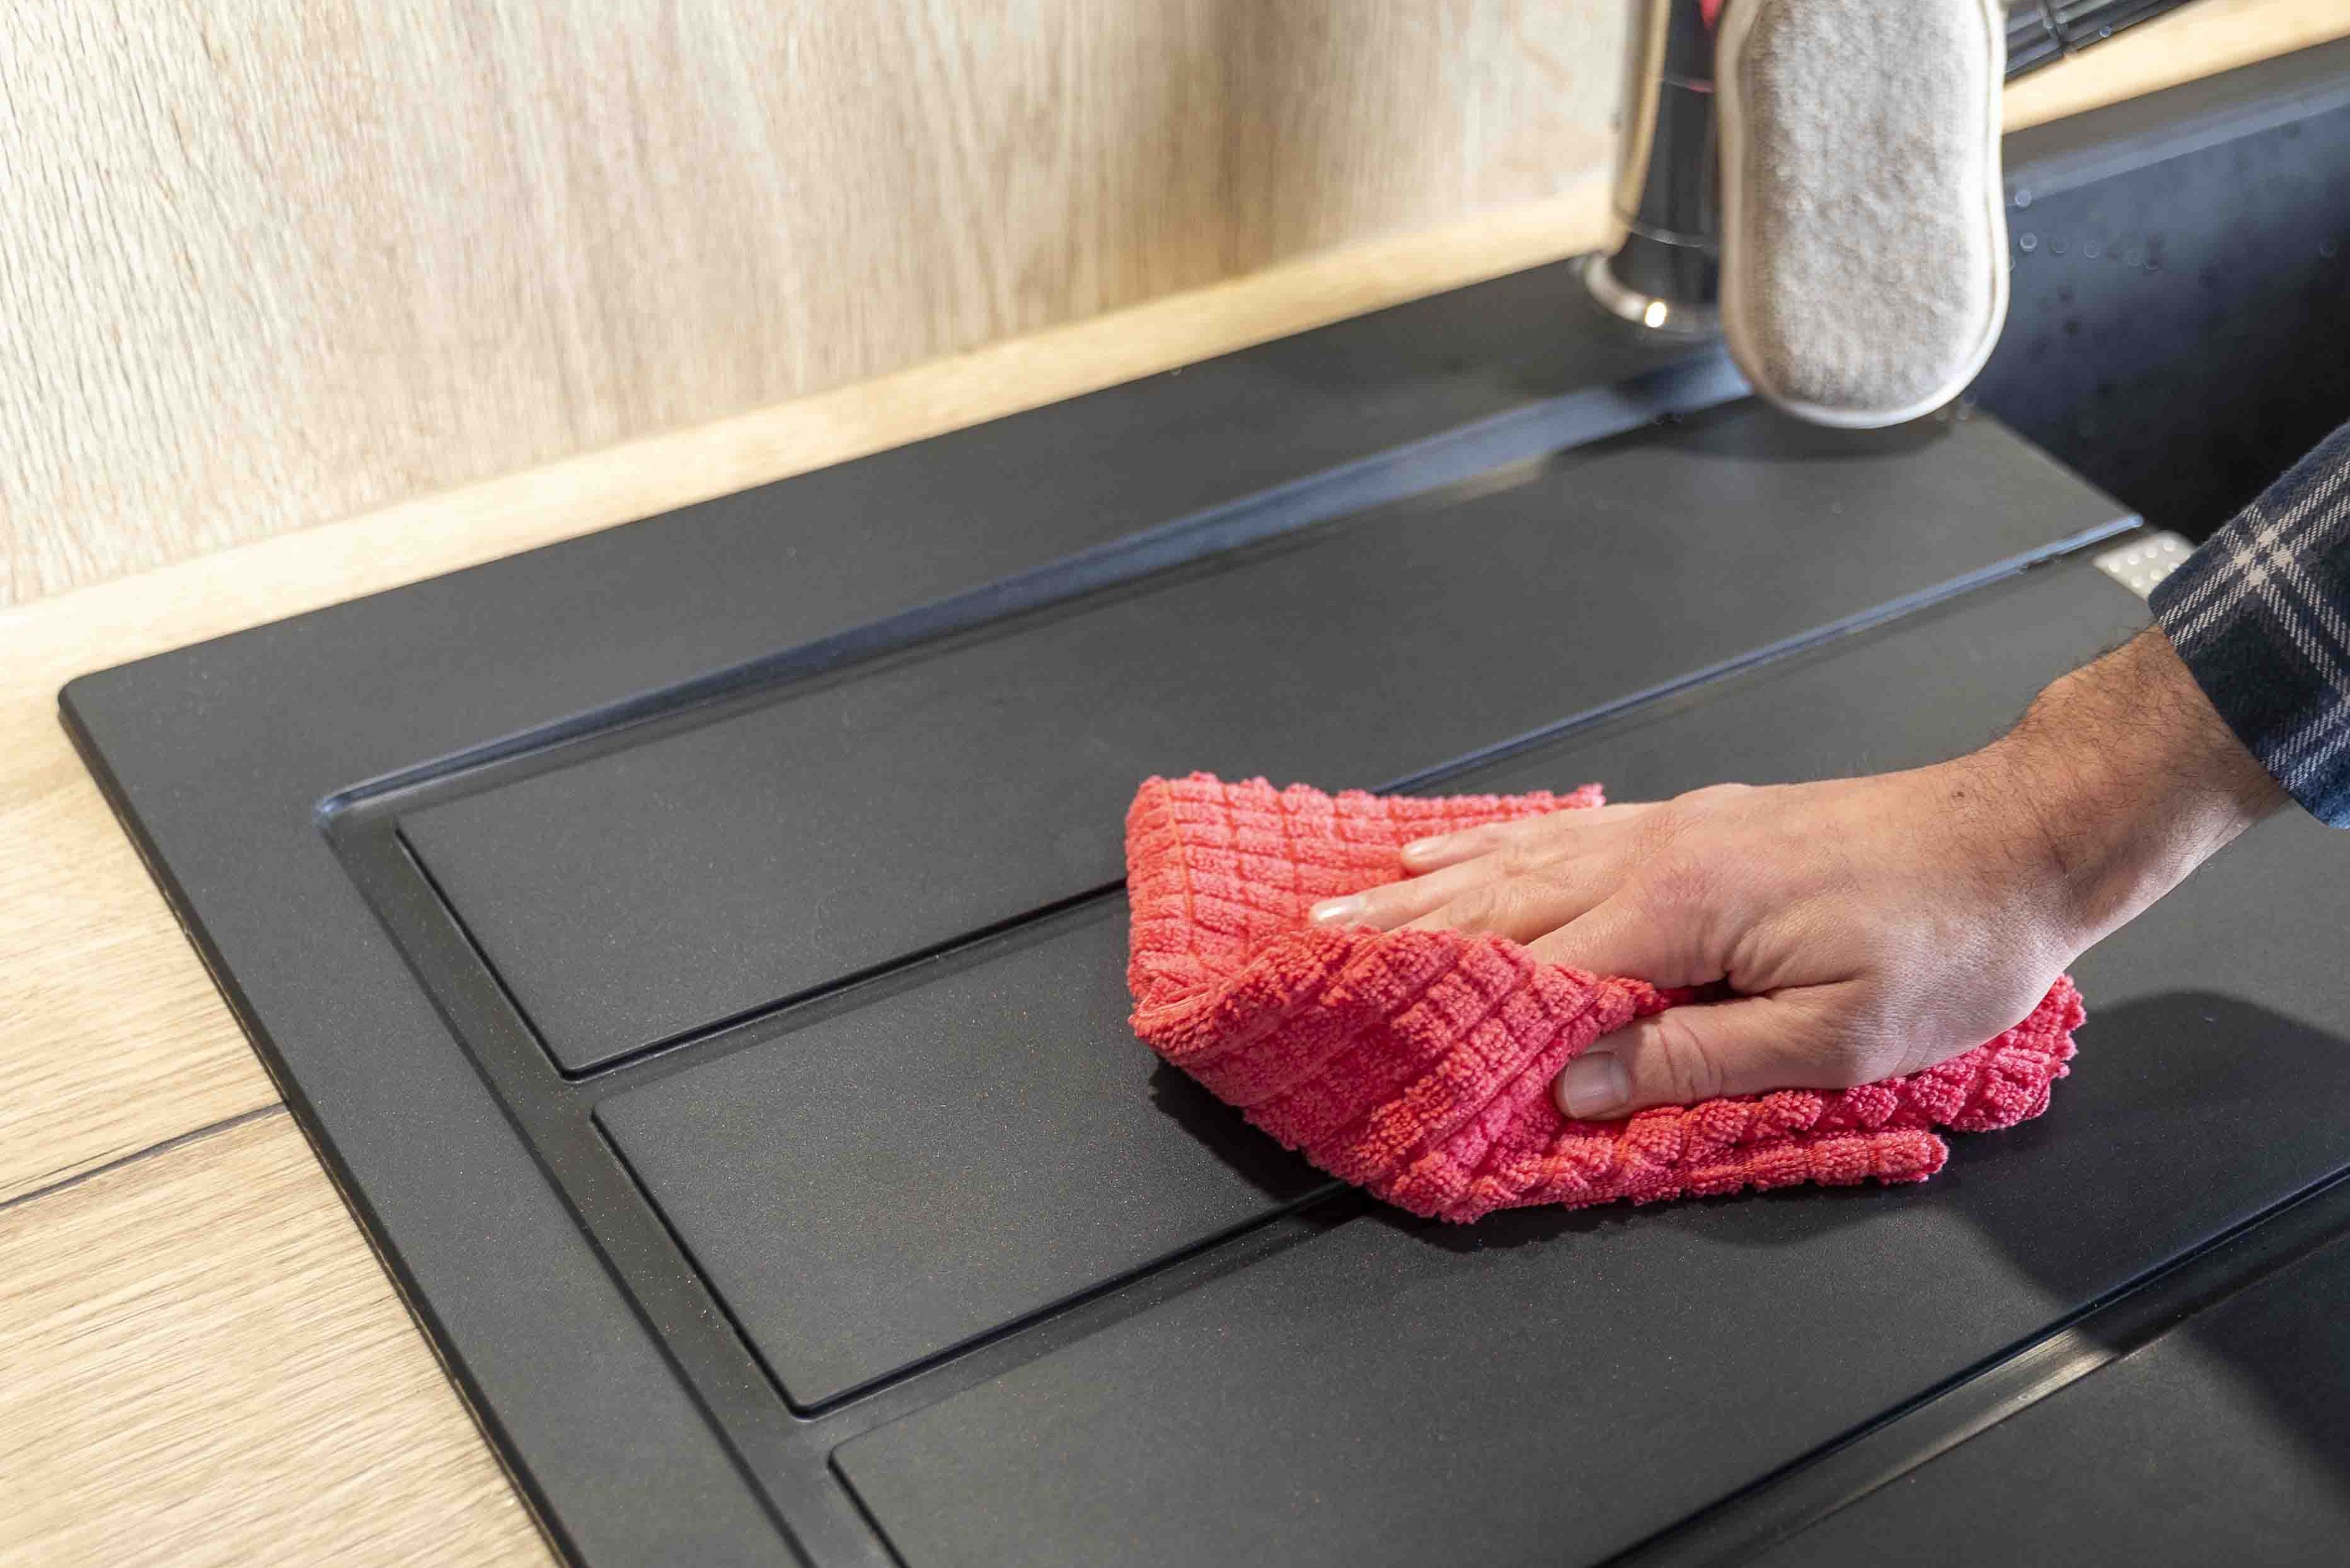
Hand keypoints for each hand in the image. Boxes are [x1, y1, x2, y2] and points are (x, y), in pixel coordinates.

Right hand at [1308, 629, 2284, 1118]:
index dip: (1438, 992)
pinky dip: (1493, 842)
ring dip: (1427, 882)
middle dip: (1398, 926)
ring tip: (1349, 896)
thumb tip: (1576, 1080)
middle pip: (1499, 898)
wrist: (2020, 837)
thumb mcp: (1835, 1037)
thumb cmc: (1944, 947)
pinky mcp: (1696, 820)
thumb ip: (1697, 1057)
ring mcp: (1671, 827)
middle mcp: (1655, 853)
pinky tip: (1456, 847)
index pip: (1531, 963)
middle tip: (1308, 943)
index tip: (1353, 1007)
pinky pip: (1563, 831)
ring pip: (1519, 856)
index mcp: (1680, 908)